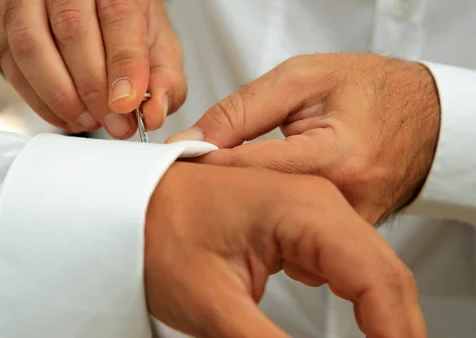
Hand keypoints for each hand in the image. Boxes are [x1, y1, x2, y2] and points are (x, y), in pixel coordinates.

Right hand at [0, 0, 184, 136]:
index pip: (117, 7)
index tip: (128, 103)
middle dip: (93, 87)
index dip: (123, 61)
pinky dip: (35, 96)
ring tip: (88, 120)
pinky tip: (62, 113)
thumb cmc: (126, 4)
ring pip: (30, 40)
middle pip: (71, 24)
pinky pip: (8, 58)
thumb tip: (154, 114)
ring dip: (59, 94)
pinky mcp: (1, 7)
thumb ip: (165, 76)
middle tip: (114, 123)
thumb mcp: (160, 34)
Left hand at [145, 162, 425, 337]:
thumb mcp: (213, 303)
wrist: (129, 201)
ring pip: (372, 273)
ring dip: (382, 319)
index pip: (379, 281)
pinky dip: (360, 304)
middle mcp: (318, 203)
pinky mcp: (298, 227)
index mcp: (306, 209)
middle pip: (386, 277)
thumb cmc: (156, 228)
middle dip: (395, 330)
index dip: (396, 335)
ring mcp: (311, 212)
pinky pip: (347, 268)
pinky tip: (357, 330)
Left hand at [167, 54, 440, 223]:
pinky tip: (264, 198)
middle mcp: (344, 196)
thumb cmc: (367, 87)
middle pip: (259, 205)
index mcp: (331, 154)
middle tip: (187, 176)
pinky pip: (301, 237)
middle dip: (219, 191)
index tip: (171, 163)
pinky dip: (276, 219)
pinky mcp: (351, 231)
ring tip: (228, 185)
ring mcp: (350, 220)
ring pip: (277, 227)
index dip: (203, 164)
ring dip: (247, 206)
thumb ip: (243, 110)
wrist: (425, 114)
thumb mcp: (302, 78)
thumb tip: (192, 137)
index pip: (247, 167)